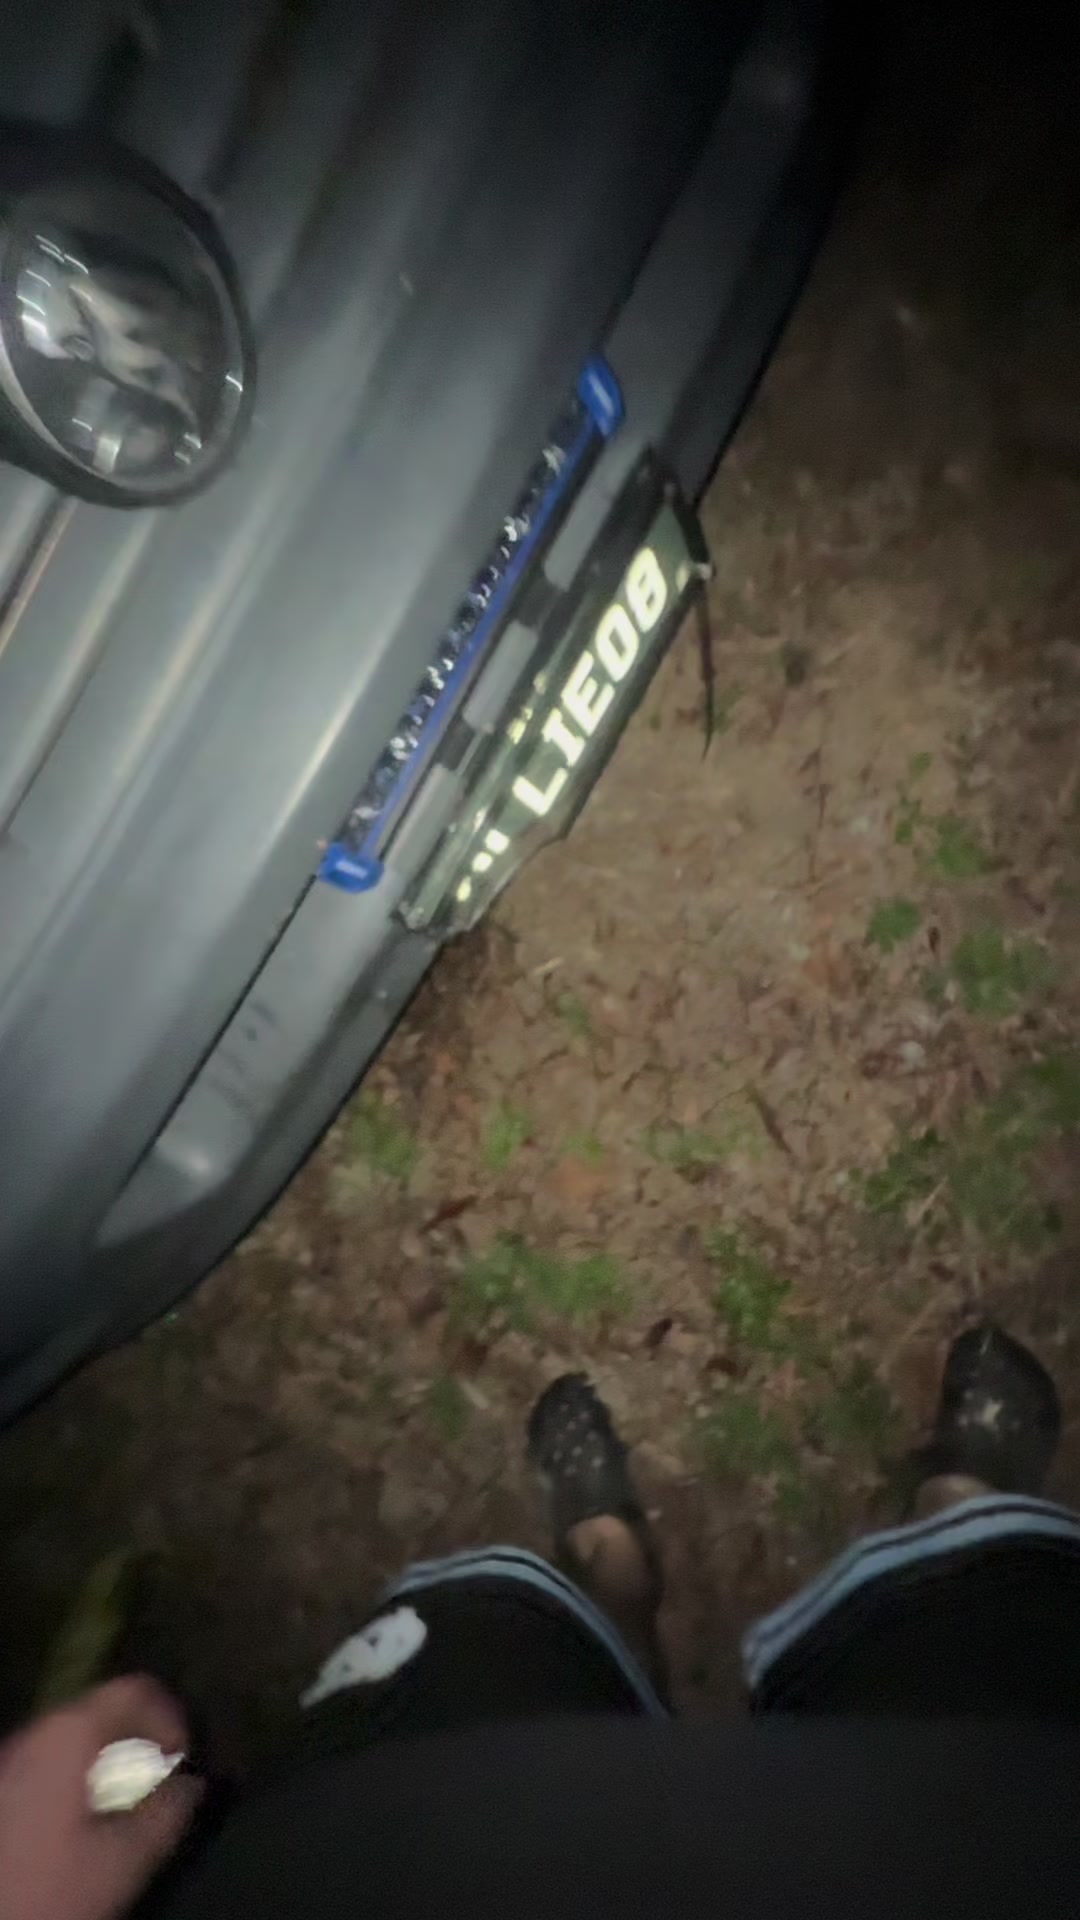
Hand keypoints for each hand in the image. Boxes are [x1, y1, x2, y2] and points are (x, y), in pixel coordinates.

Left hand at [0, 1675, 201, 1919]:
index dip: (172, 1718)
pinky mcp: (0, 1787)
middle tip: (160, 1789)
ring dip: (109, 1765)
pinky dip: (79, 1780)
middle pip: (104, 1712)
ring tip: (125, 1812)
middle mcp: (35, 1731)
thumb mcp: (125, 1857)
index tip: (184, 1763)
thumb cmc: (50, 1886)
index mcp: (68, 1732)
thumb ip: (169, 1811)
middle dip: (140, 1744)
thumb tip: (192, 1782)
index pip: (135, 1690)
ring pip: (75, 1741)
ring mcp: (9, 1757)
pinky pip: (50, 1764)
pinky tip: (84, 1827)